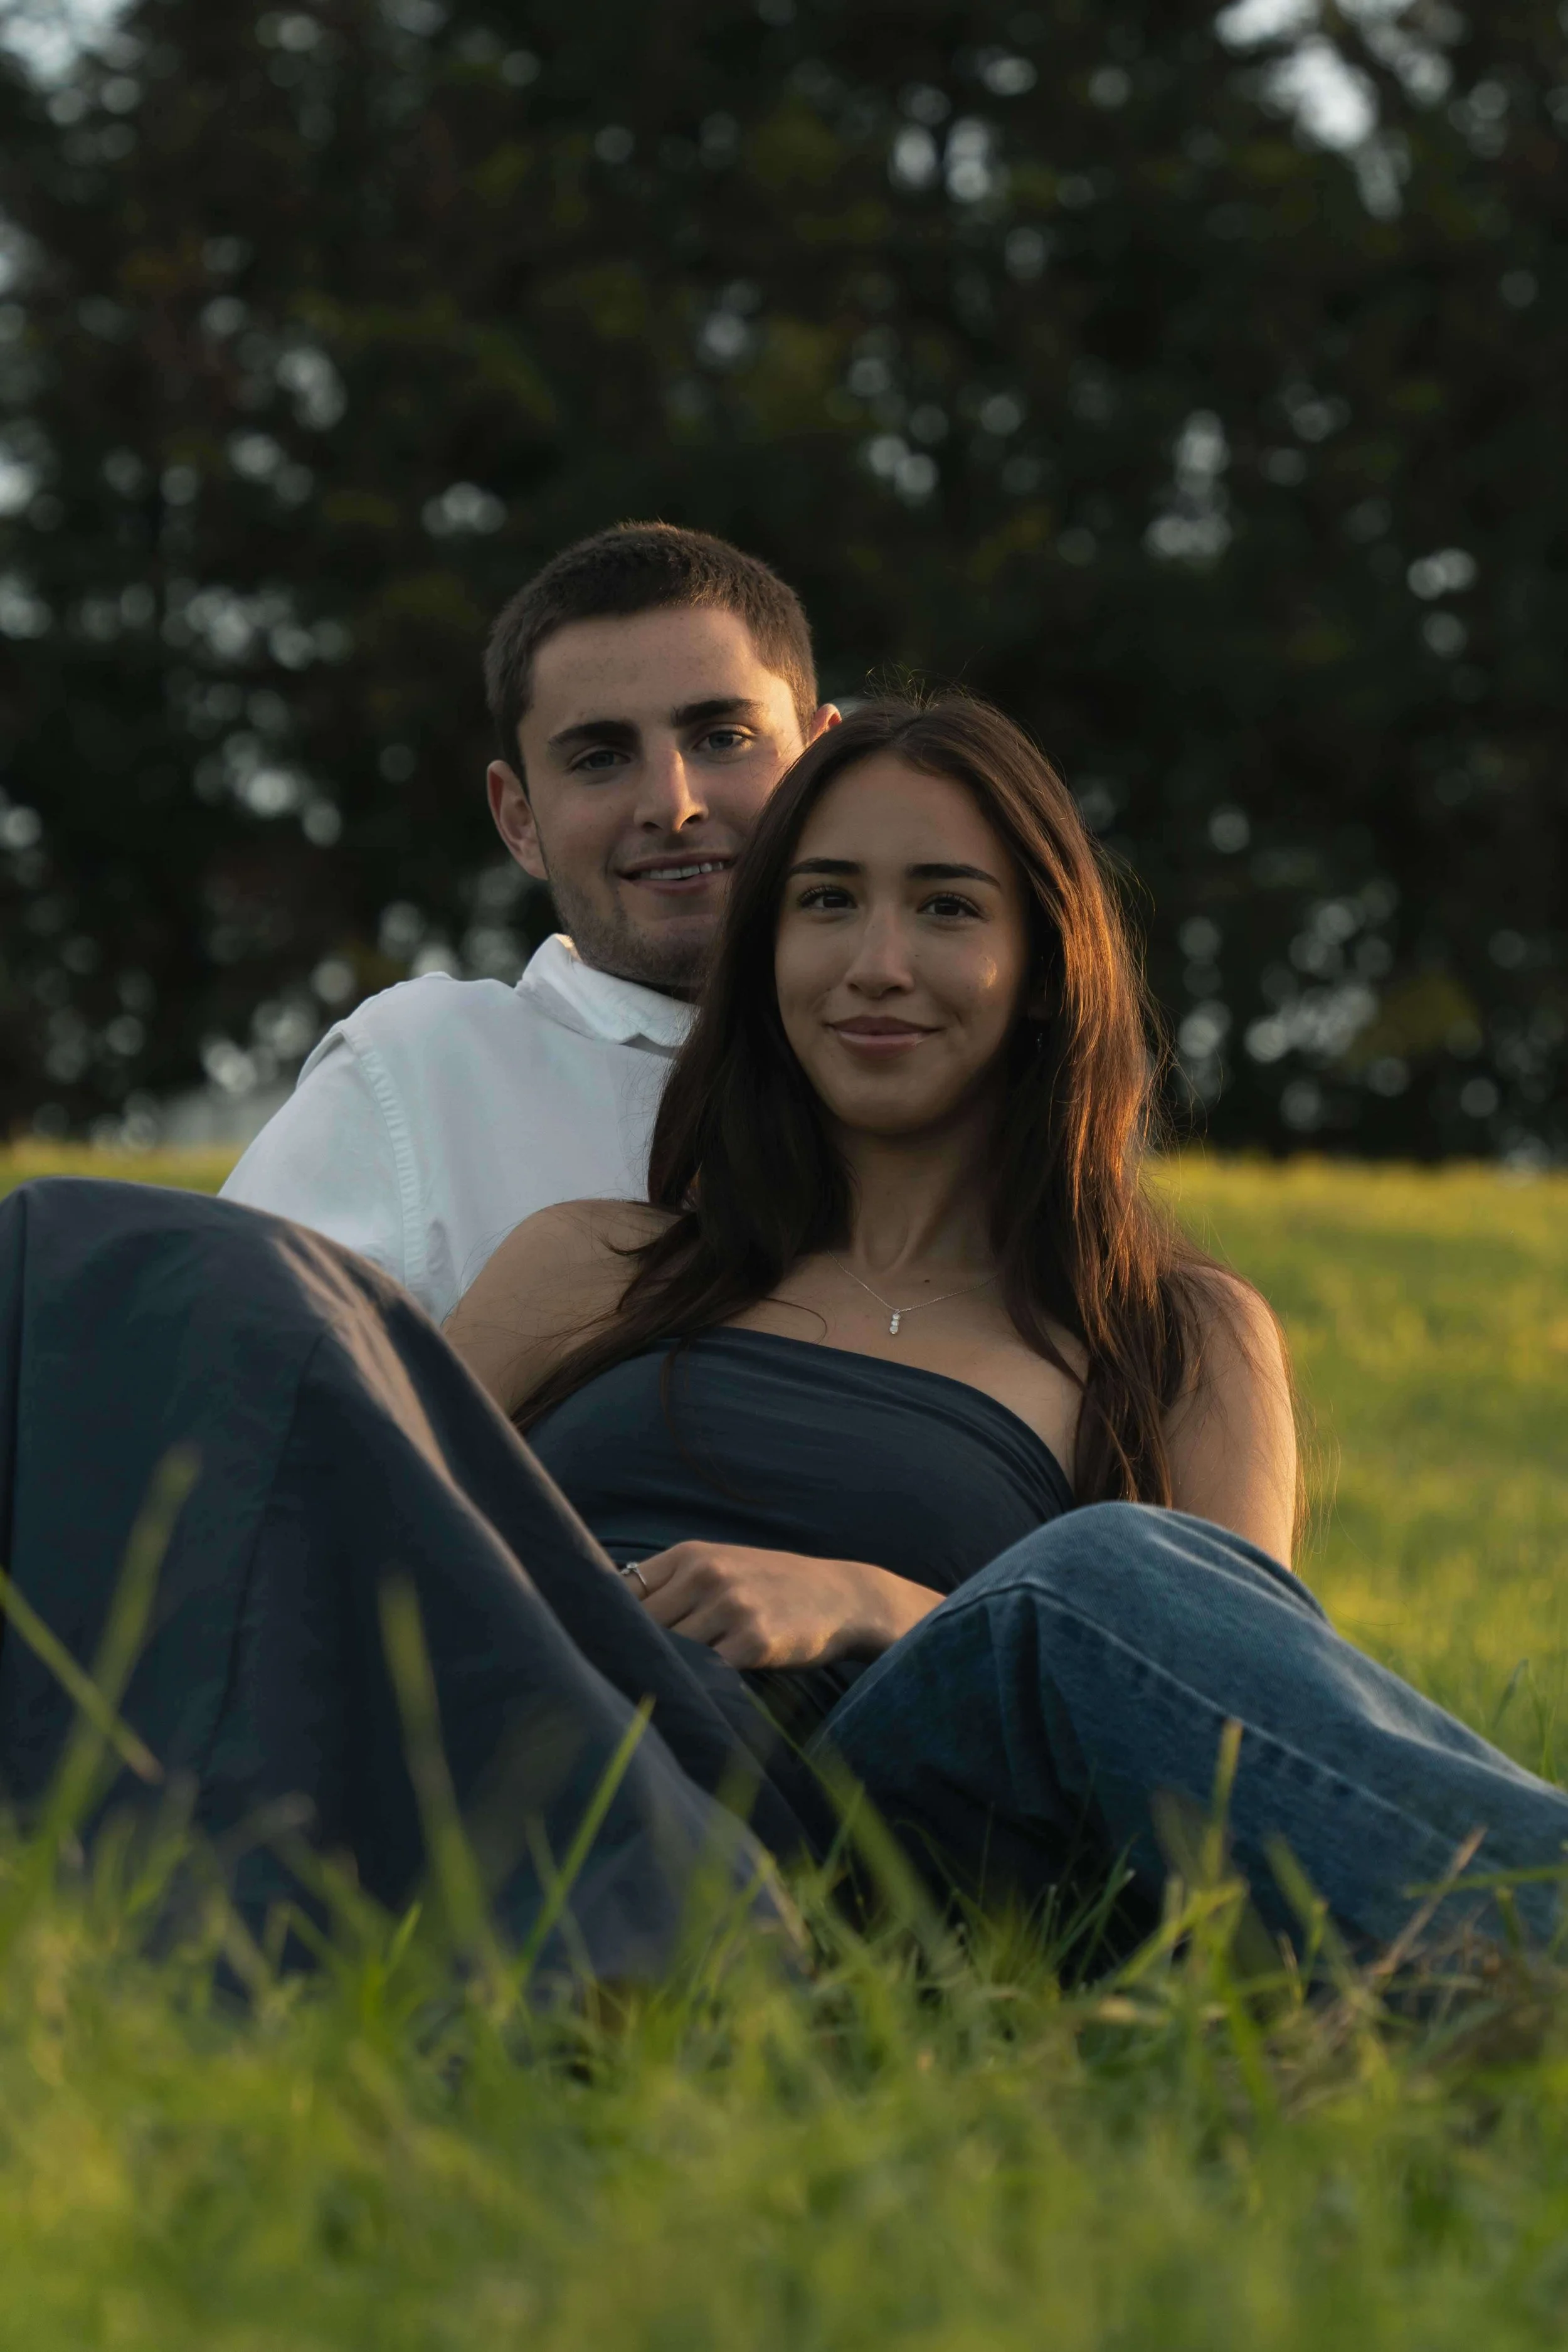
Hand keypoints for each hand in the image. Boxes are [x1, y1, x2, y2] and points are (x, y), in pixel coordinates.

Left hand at [627, 1542, 939, 1670]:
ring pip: (670, 1649)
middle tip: (610, 1679)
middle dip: (627, 1651)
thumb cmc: (773, 1588)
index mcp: (692, 1555)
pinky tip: (688, 1697)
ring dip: (659, 1672)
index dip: (604, 1620)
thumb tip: (611, 1614)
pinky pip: (705, 1671)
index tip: (592, 1644)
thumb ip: (675, 1584)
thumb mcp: (723, 1566)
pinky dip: (693, 1686)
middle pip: (640, 1623)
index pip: (623, 1589)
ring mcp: (731, 1607)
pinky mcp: (754, 1642)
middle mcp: (707, 1575)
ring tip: (647, 1693)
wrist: (842, 1597)